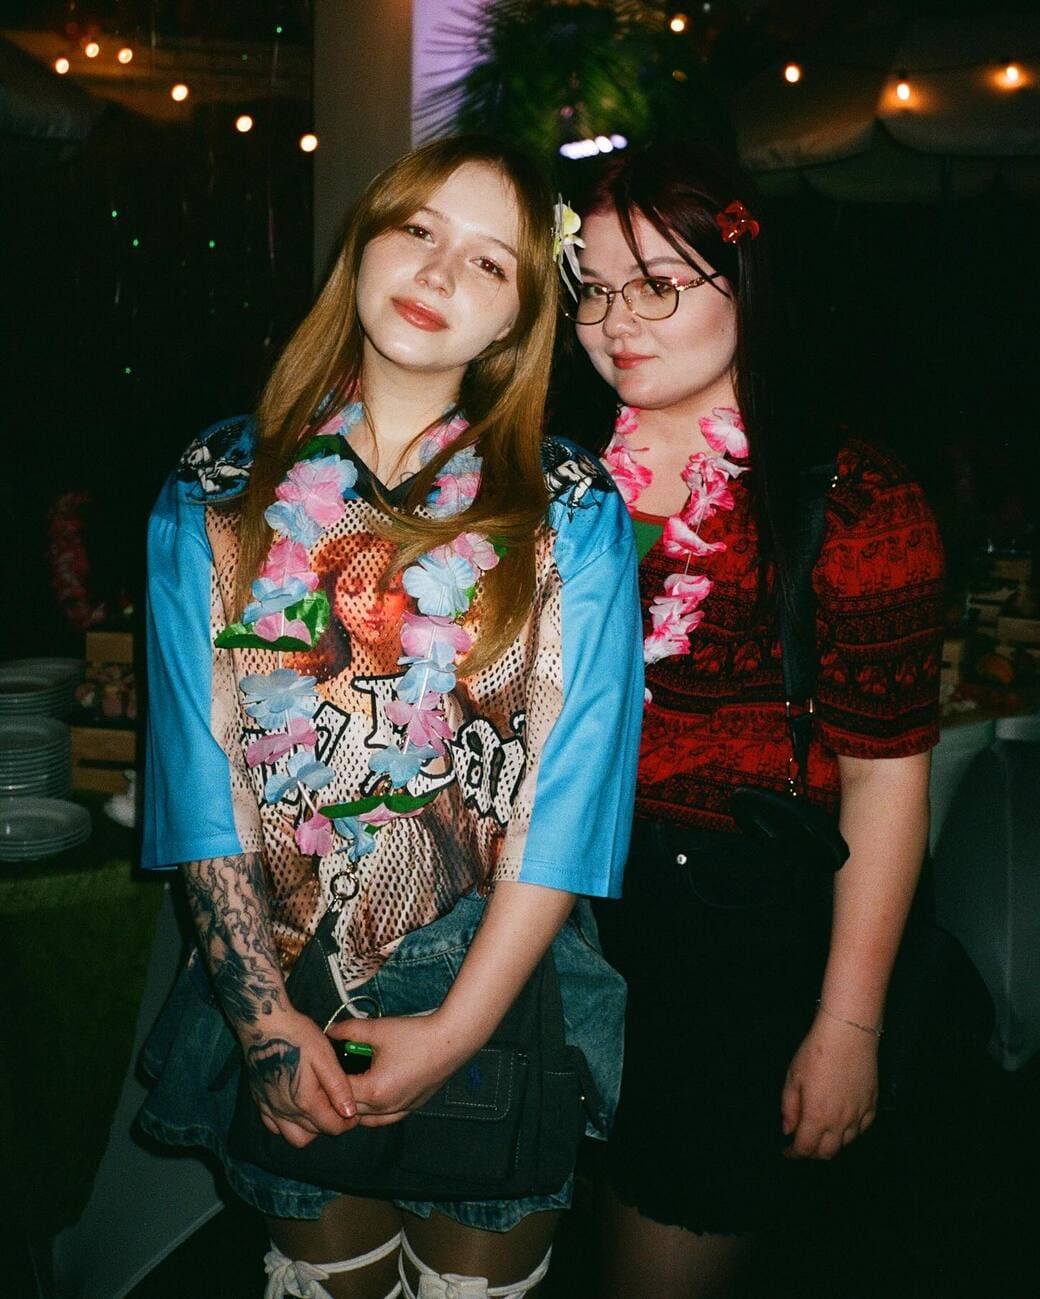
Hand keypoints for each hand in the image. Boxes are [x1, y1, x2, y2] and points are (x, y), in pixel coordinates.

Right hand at [240, 1009, 359, 1147]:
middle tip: (340, 1107)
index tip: (354, 1112)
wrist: (263, 1024)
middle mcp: (286, 1111)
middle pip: (315, 1133)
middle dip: (331, 1124)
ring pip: (294, 1137)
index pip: (332, 1127)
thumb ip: (338, 1086)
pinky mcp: (260, 1102)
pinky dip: (288, 1125)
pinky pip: (274, 1127)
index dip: (348, 1123)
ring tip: (320, 1109)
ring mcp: (270, 1108)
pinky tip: (297, 1108)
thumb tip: (350, 1112)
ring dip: (310, 1129)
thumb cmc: (297, 1036)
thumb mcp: (324, 1056)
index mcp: (305, 1101)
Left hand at [328, 1013, 471, 1127]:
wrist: (451, 1041)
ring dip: (355, 1106)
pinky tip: (372, 1094)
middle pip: (349, 1109)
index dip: (327, 1079)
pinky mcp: (411, 1108)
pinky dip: (373, 1111)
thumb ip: (348, 1031)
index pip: (338, 1092)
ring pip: (366, 1119)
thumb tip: (330, 1031)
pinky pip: (384, 1118)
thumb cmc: (416, 1035)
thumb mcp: (377, 1029)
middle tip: (332, 1076)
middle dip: (338, 1094)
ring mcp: (400, 1110)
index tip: (322, 1067)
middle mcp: (385, 1107)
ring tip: (352, 1085)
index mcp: (373, 1090)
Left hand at [780, 1014, 878, 1159]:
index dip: (794, 1153)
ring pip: (846, 1142)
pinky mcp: (872, 1104)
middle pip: (827, 1152)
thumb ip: (789, 1107)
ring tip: (821, 1134)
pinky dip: (852, 1132)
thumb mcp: (793, 1077)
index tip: (786, 1151)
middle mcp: (840, 1122)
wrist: (848, 1034)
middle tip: (803, 1145)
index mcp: (817, 1117)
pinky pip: (863, 1128)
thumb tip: (788, 1130)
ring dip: (832, 1143)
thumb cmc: (816, 1053)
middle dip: (812, 1153)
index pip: (805, 1148)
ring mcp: (859, 1114)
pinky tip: (844, 1125)